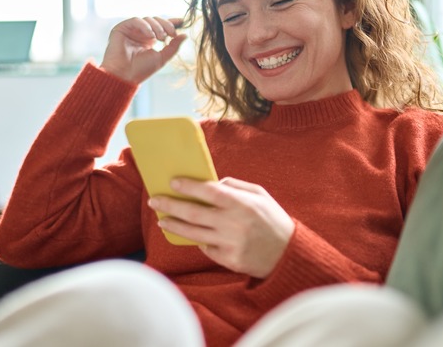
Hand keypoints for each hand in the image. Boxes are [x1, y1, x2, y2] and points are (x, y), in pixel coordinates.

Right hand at [99, 16, 186, 83]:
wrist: (124, 76)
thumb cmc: (141, 70)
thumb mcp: (162, 58)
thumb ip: (173, 47)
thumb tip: (185, 35)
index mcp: (149, 39)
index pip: (161, 26)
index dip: (172, 22)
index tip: (182, 21)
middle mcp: (140, 33)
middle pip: (156, 20)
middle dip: (166, 25)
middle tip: (172, 34)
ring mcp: (131, 30)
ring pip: (148, 19)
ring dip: (157, 27)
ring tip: (161, 38)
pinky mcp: (122, 28)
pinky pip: (136, 20)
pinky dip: (145, 26)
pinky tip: (151, 36)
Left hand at [148, 177, 294, 278]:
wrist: (288, 254)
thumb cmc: (273, 220)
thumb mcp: (261, 195)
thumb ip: (236, 186)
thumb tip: (212, 182)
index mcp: (241, 204)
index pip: (208, 191)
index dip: (188, 186)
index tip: (172, 182)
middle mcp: (233, 223)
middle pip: (193, 213)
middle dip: (170, 205)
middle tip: (155, 200)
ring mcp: (229, 243)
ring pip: (193, 233)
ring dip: (174, 225)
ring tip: (162, 220)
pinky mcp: (228, 259)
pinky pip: (205, 248)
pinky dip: (198, 240)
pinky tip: (191, 235)